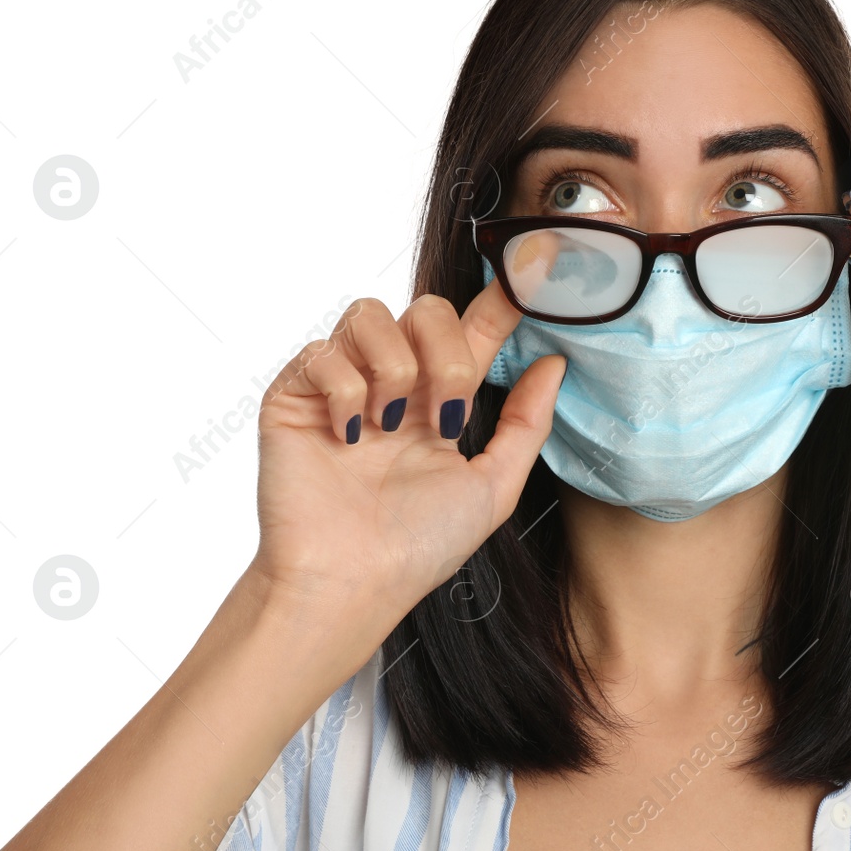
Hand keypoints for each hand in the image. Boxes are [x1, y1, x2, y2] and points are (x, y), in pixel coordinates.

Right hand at [244, 284, 564, 669]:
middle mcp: (394, 385)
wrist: (349, 582)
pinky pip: (322, 351)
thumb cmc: (417, 548)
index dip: (501, 298)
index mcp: (442, 400)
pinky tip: (349, 437)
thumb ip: (526, 423)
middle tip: (446, 415)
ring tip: (390, 428)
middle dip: (446, 354)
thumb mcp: (492, 488)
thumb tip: (555, 361)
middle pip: (426, 308)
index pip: (473, 330)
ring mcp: (342, 386)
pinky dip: (344, 391)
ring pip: (371, 314)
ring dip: (395, 368)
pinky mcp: (294, 395)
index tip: (532, 268)